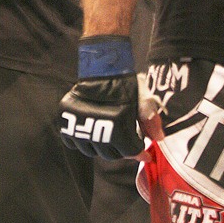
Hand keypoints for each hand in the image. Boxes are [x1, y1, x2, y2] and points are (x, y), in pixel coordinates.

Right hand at [59, 36, 143, 158]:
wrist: (101, 68)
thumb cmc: (124, 83)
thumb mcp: (142, 100)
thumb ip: (151, 121)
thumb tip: (158, 139)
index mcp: (117, 126)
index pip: (130, 151)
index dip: (139, 152)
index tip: (143, 152)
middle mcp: (96, 129)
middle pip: (110, 155)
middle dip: (121, 150)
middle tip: (124, 141)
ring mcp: (78, 126)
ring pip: (91, 151)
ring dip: (100, 148)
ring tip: (107, 137)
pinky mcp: (65, 120)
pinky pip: (72, 143)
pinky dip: (80, 142)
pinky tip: (90, 134)